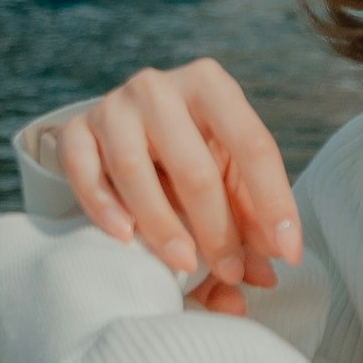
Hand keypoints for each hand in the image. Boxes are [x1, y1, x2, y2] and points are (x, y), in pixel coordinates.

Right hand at [42, 60, 302, 314]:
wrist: (124, 130)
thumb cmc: (190, 154)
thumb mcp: (227, 176)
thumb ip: (247, 221)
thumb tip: (264, 276)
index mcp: (211, 85)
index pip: (252, 145)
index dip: (275, 203)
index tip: (288, 254)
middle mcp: (160, 87)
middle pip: (194, 166)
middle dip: (217, 229)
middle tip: (231, 273)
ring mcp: (113, 107)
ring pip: (134, 170)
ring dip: (162, 226)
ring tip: (183, 264)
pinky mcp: (74, 130)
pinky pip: (83, 171)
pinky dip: (103, 207)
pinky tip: (125, 238)